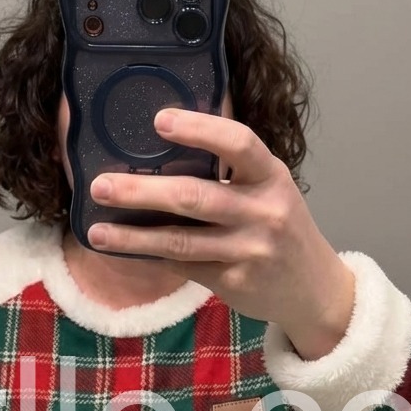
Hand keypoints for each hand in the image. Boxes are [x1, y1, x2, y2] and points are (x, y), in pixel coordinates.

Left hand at [87, 107, 356, 359]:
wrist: (314, 290)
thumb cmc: (281, 229)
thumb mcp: (270, 191)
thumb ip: (234, 172)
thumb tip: (166, 147)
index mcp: (272, 177)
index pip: (239, 144)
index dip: (200, 130)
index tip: (159, 121)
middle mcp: (264, 212)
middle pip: (194, 197)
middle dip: (142, 192)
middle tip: (100, 185)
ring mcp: (250, 251)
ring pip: (180, 242)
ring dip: (133, 236)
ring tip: (96, 230)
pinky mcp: (235, 282)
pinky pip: (184, 267)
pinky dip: (151, 258)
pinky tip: (124, 251)